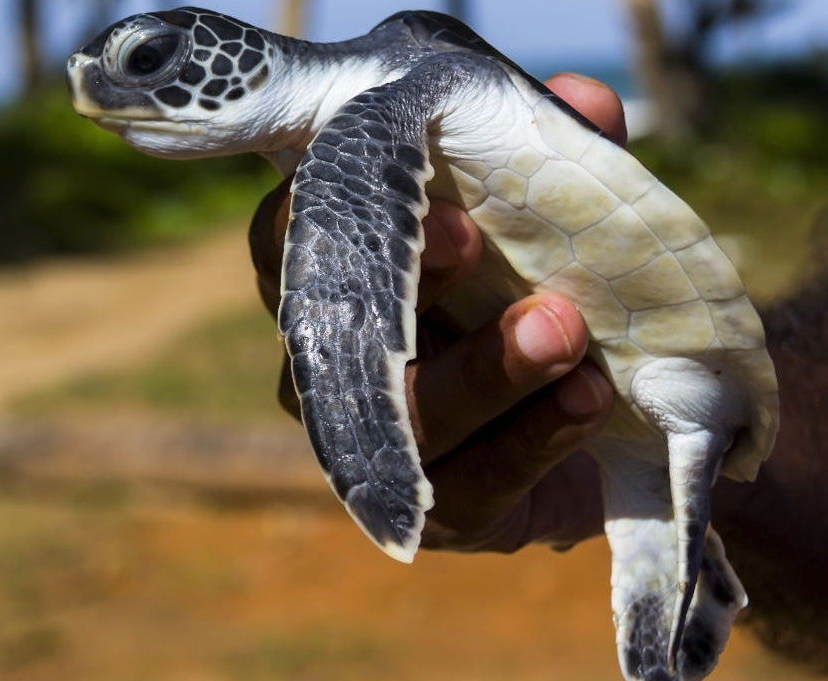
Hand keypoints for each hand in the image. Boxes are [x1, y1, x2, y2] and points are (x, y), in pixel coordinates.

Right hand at [249, 73, 626, 552]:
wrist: (601, 420)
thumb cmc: (536, 292)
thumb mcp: (547, 219)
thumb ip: (559, 161)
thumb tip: (584, 97)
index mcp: (337, 281)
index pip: (282, 243)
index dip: (315, 217)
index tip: (399, 186)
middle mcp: (334, 366)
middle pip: (339, 333)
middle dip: (408, 286)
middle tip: (468, 237)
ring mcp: (381, 446)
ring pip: (411, 416)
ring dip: (487, 371)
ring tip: (563, 330)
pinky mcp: (441, 512)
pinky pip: (476, 481)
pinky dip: (535, 436)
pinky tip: (588, 397)